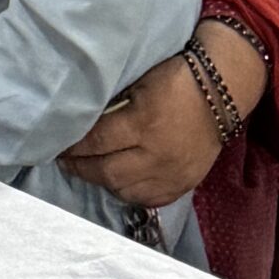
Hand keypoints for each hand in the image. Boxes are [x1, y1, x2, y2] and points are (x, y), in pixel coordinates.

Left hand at [57, 22, 268, 206]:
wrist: (220, 93)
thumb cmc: (174, 80)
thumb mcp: (138, 84)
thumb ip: (113, 106)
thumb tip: (81, 121)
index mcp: (142, 123)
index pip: (97, 142)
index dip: (73, 147)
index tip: (57, 144)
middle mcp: (156, 154)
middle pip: (107, 172)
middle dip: (81, 167)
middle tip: (65, 161)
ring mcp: (172, 174)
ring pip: (126, 190)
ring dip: (103, 182)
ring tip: (88, 171)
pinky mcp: (184, 185)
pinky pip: (149, 199)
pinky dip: (128, 193)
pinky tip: (117, 183)